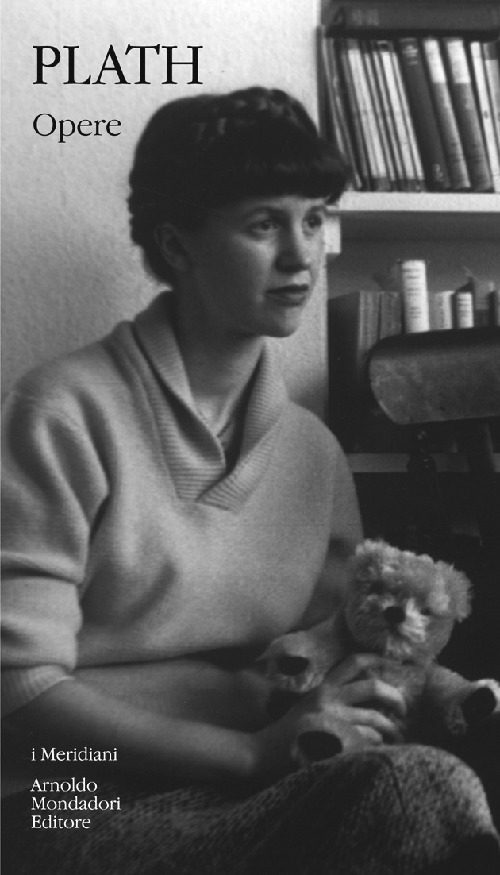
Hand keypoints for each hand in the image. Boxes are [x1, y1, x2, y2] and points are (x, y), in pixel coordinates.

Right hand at [251, 654, 405, 779]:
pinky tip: (375, 751)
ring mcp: (333, 720)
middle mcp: (330, 698)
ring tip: (393, 737)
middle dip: (395, 696)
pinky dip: (376, 745)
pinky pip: (368, 740)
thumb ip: (333, 697)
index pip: (354, 663)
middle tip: (403, 708)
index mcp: (324, 687)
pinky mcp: (335, 740)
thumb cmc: (290, 731)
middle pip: (373, 687)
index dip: (377, 658)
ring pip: (375, 719)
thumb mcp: (309, 704)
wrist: (264, 751)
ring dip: (390, 729)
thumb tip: (368, 699)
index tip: (395, 661)